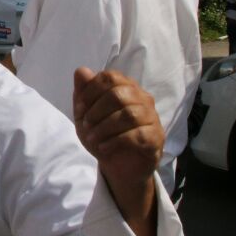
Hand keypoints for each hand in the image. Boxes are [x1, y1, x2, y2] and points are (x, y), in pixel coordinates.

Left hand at [73, 68, 163, 191]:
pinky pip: (138, 135)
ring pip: (129, 114)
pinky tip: (103, 147)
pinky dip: (115, 141)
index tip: (79, 109)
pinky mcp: (156, 137)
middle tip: (86, 125)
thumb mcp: (85, 114)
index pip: (110, 77)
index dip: (91, 91)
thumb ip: (82, 92)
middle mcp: (142, 98)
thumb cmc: (102, 133)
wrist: (118, 165)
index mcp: (126, 87)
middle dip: (97, 110)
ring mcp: (151, 117)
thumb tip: (81, 71)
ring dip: (104, 127)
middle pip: (119, 94)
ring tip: (92, 138)